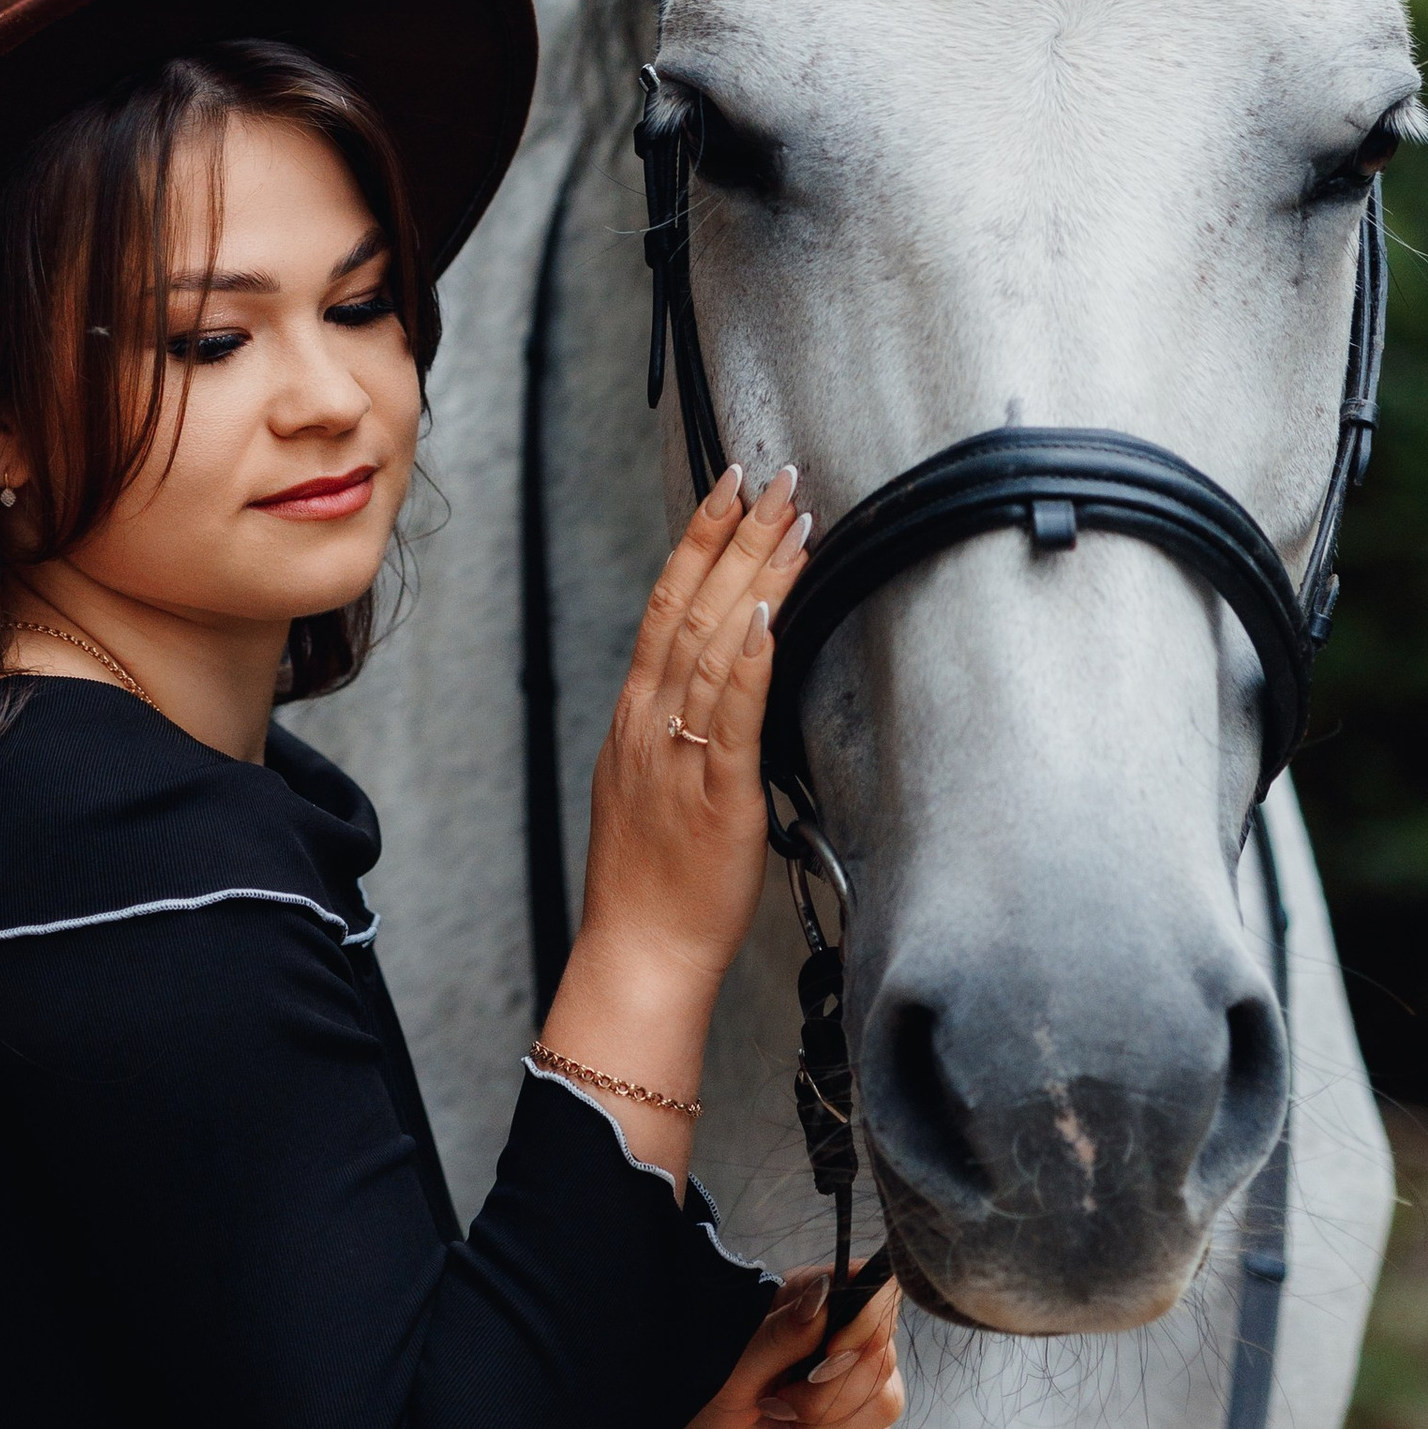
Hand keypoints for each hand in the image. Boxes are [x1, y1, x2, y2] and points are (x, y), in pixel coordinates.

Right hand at [578, 463, 808, 990]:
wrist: (638, 951)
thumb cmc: (650, 878)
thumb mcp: (646, 781)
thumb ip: (672, 724)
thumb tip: (710, 674)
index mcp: (634, 715)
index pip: (663, 605)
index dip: (697, 539)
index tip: (728, 485)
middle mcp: (649, 723)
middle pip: (689, 609)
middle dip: (736, 536)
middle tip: (775, 476)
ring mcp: (678, 758)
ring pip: (713, 648)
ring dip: (756, 579)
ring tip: (793, 522)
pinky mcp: (717, 799)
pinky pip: (731, 720)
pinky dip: (748, 663)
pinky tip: (769, 617)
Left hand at [588, 1266, 903, 1428]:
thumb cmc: (706, 1398)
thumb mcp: (734, 1367)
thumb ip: (780, 1334)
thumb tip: (823, 1296)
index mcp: (811, 1300)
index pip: (874, 1292)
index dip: (863, 1327)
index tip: (826, 1354)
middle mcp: (843, 1336)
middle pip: (881, 1359)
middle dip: (824, 1397)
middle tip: (774, 1404)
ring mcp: (856, 1382)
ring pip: (884, 1404)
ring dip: (823, 1428)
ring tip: (779, 1423)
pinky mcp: (859, 1427)